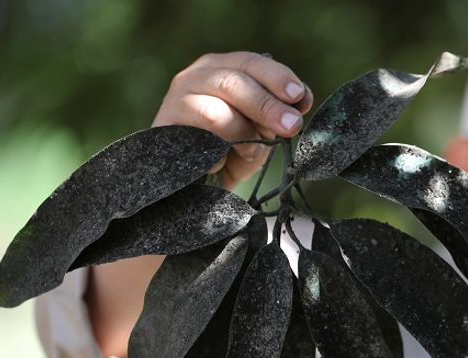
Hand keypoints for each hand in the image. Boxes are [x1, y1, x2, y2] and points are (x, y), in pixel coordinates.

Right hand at [152, 52, 312, 188]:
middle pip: (235, 81)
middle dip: (268, 105)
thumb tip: (302, 100)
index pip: (251, 63)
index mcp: (224, 68)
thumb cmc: (229, 151)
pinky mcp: (166, 124)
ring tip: (252, 151)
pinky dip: (219, 149)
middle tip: (292, 126)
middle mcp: (198, 75)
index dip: (277, 77)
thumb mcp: (260, 131)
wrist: (192, 184)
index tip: (299, 96)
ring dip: (244, 133)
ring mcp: (179, 97)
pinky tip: (222, 161)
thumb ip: (278, 113)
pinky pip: (201, 134)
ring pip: (219, 110)